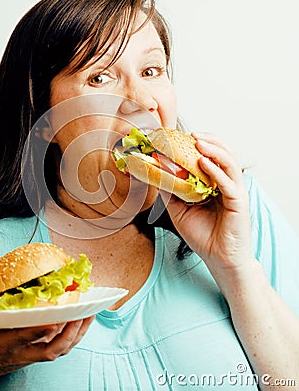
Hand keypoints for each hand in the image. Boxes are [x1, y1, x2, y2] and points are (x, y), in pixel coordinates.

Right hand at [0, 315, 94, 385]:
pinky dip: (77, 333)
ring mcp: (33, 354)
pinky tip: (86, 319)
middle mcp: (23, 353)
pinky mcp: (40, 352)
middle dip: (69, 332)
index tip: (53, 318)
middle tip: (82, 311)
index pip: (24, 338)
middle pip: (51, 347)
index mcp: (4, 345)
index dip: (39, 330)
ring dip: (78, 332)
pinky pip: (64, 346)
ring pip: (61, 348)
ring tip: (91, 311)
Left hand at [161, 132, 252, 274]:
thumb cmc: (202, 234)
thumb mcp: (178, 210)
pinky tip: (204, 163)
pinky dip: (216, 171)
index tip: (181, 137)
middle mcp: (227, 184)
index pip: (210, 157)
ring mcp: (235, 192)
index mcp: (214, 183)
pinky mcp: (239, 203)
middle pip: (223, 154)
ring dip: (214, 150)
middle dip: (209, 141)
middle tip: (192, 134)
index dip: (198, 145)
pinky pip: (228, 183)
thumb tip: (154, 173)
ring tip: (198, 142)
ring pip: (229, 163)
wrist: (218, 259)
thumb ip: (170, 191)